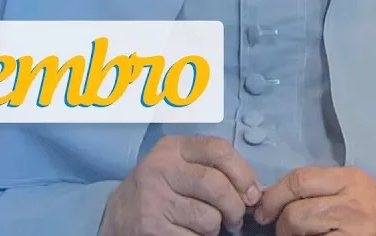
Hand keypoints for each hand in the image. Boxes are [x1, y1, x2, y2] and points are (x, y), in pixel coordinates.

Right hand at [100, 135, 261, 235]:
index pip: (219, 150)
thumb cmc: (161, 188)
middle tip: (235, 218)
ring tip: (205, 225)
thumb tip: (256, 192)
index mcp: (172, 148)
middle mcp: (160, 170)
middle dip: (235, 207)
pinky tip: (189, 234)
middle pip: (217, 186)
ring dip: (216, 228)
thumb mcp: (180, 166)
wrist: (119, 215)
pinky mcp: (153, 230)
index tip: (253, 193)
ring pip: (210, 219)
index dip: (244, 173)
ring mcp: (154, 202)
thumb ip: (214, 169)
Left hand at [253, 167, 375, 235]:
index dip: (273, 195)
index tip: (263, 208)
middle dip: (279, 221)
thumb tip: (275, 194)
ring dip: (288, 234)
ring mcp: (352, 227)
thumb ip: (321, 187)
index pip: (299, 179)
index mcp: (350, 179)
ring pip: (300, 228)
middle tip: (279, 228)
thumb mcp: (354, 188)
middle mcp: (351, 201)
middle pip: (295, 209)